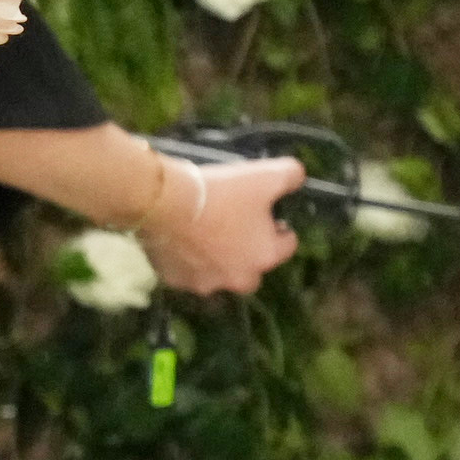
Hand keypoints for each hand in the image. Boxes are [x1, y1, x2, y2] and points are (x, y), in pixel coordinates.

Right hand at [141, 152, 301, 294]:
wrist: (162, 202)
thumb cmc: (218, 193)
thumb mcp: (264, 176)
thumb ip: (289, 176)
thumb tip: (297, 176)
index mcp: (266, 256)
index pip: (287, 245)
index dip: (278, 226)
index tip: (263, 213)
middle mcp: (239, 278)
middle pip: (252, 268)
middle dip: (246, 252)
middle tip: (230, 227)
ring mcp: (205, 283)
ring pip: (217, 274)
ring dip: (214, 260)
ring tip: (200, 234)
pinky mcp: (175, 280)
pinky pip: (186, 272)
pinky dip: (184, 261)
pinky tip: (177, 240)